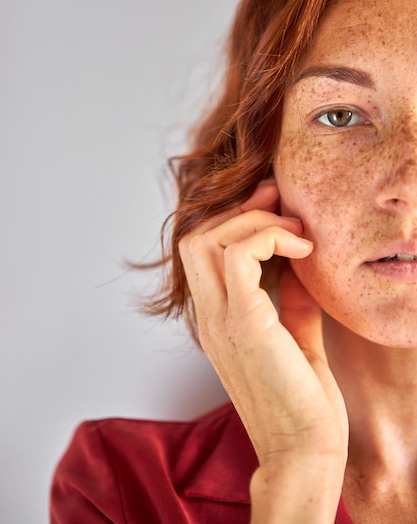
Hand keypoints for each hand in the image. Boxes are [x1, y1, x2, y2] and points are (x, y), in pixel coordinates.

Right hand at [179, 180, 347, 520]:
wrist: (303, 455)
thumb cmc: (303, 404)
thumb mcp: (296, 338)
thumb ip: (291, 300)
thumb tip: (298, 264)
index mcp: (218, 320)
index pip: (202, 251)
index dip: (234, 219)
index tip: (274, 207)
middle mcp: (210, 316)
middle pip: (195, 238)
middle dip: (238, 210)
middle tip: (278, 203)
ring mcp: (221, 321)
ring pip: (207, 241)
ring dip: (253, 221)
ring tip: (294, 232)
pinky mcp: (244, 324)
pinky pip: (238, 258)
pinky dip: (267, 239)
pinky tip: (300, 252)